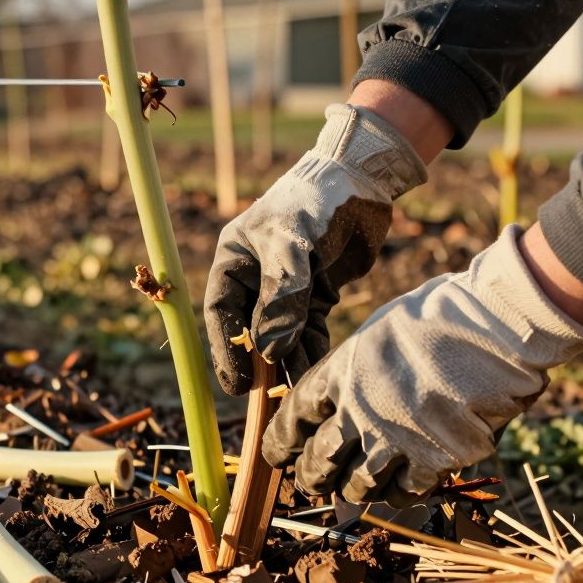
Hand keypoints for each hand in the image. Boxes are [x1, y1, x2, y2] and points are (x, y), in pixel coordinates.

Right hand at [203, 104, 427, 394]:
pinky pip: (309, 331)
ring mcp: (287, 288)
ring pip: (282, 336)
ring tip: (295, 397)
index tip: (236, 384)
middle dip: (258, 365)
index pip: (220, 312)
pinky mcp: (316, 294)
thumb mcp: (293, 243)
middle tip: (264, 401)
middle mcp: (256, 278)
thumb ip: (281, 295)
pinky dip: (312, 351)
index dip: (225, 349)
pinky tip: (318, 375)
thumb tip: (270, 350)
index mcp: (235, 260)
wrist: (362, 181)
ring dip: (288, 364)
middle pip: (250, 331)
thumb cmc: (316, 201)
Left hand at [261, 226, 582, 503]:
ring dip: (352, 491)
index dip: (281, 443)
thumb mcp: (379, 332)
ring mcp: (396, 439)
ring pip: (358, 486)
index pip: (293, 418)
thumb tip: (339, 398)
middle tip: (313, 482)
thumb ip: (354, 370)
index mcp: (341, 372)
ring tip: (353, 490)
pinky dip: (398, 496)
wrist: (496, 328)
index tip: (277, 455)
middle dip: (311, 477)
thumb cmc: (441, 318)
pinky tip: (400, 489)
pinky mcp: (434, 460)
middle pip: (319, 462)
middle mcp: (360, 410)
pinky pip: (404, 493)